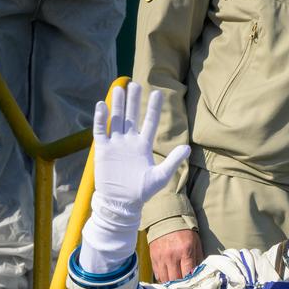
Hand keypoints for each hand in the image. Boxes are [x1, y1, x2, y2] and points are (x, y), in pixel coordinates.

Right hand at [92, 83, 189, 220]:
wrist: (121, 204)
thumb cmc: (141, 193)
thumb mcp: (160, 177)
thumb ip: (172, 161)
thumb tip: (187, 148)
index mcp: (143, 146)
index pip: (149, 122)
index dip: (153, 108)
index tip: (157, 93)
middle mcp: (129, 142)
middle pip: (131, 116)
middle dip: (133, 101)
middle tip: (134, 84)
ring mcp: (116, 145)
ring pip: (116, 119)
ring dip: (117, 105)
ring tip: (119, 88)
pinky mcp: (103, 150)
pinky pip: (101, 131)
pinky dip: (101, 119)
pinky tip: (102, 105)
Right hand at [150, 228, 203, 281]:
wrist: (167, 219)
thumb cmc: (185, 232)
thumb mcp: (196, 243)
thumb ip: (198, 258)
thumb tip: (199, 274)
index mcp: (185, 251)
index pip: (188, 273)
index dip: (190, 281)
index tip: (192, 283)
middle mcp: (172, 256)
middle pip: (176, 279)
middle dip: (181, 284)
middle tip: (184, 286)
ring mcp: (161, 257)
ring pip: (165, 279)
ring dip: (171, 283)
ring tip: (175, 284)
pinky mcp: (153, 258)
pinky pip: (157, 274)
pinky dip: (163, 278)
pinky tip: (167, 277)